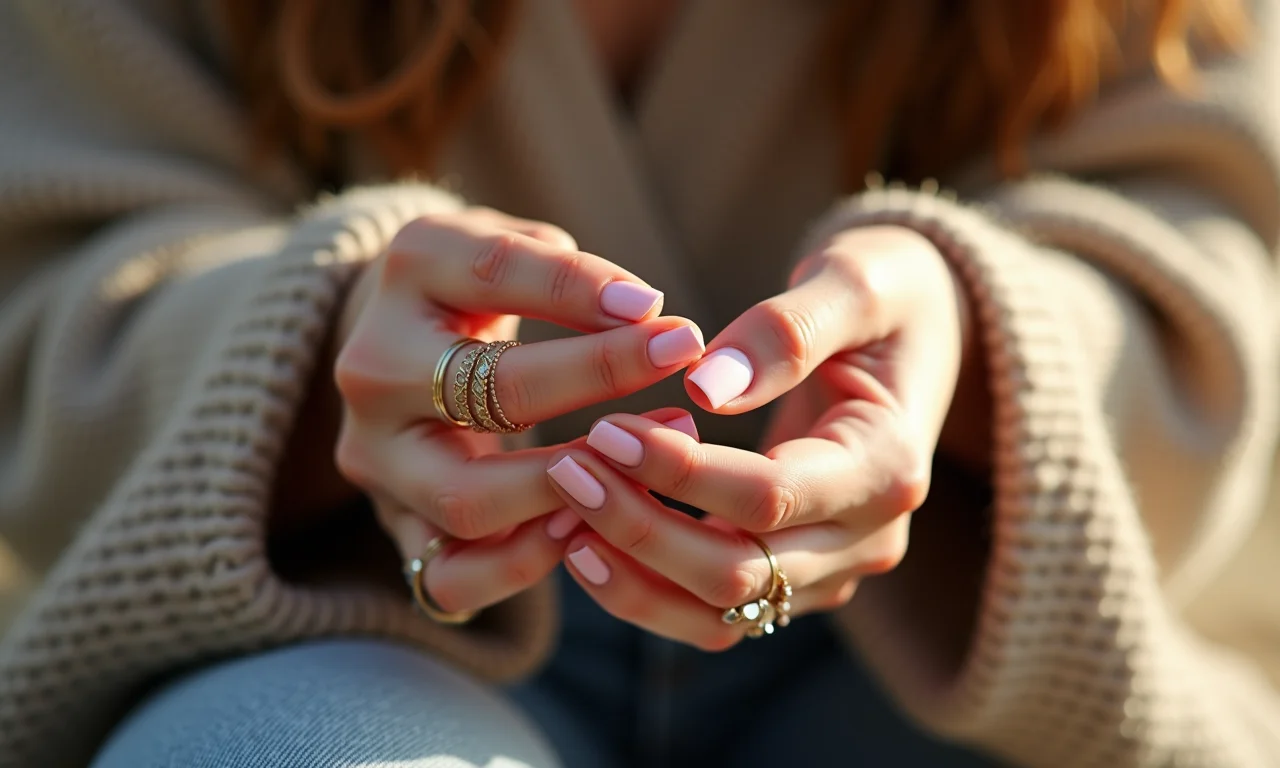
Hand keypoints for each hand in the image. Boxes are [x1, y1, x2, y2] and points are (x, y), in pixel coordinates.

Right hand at [333, 208, 706, 615]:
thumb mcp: (516, 251)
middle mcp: (377, 368)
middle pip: (490, 388)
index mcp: (409, 273)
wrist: (399, 347)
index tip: (657, 306)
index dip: (580, 287)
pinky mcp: (393, 523)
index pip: (496, 271)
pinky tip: (580, 530)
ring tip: (640, 463)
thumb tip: (643, 315)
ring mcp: (378, 455)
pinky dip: (517, 566)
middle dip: (596, 374)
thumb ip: (569, 274)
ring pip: (465, 497)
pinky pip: (448, 575)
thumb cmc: (481, 289)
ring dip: (566, 487)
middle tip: (677, 357)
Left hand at [545, 225, 972, 648]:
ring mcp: (831, 567)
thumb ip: (787, 332)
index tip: (604, 428)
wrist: (912, 334)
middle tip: (566, 469)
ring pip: (720, 609)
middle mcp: (868, 538)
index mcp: (889, 467)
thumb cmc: (886, 295)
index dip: (677, 471)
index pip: (768, 495)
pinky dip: (645, 585)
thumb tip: (705, 389)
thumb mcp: (855, 283)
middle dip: (640, 529)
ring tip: (562, 512)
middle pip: (738, 572)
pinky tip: (584, 538)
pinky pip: (713, 607)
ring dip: (633, 573)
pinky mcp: (794, 575)